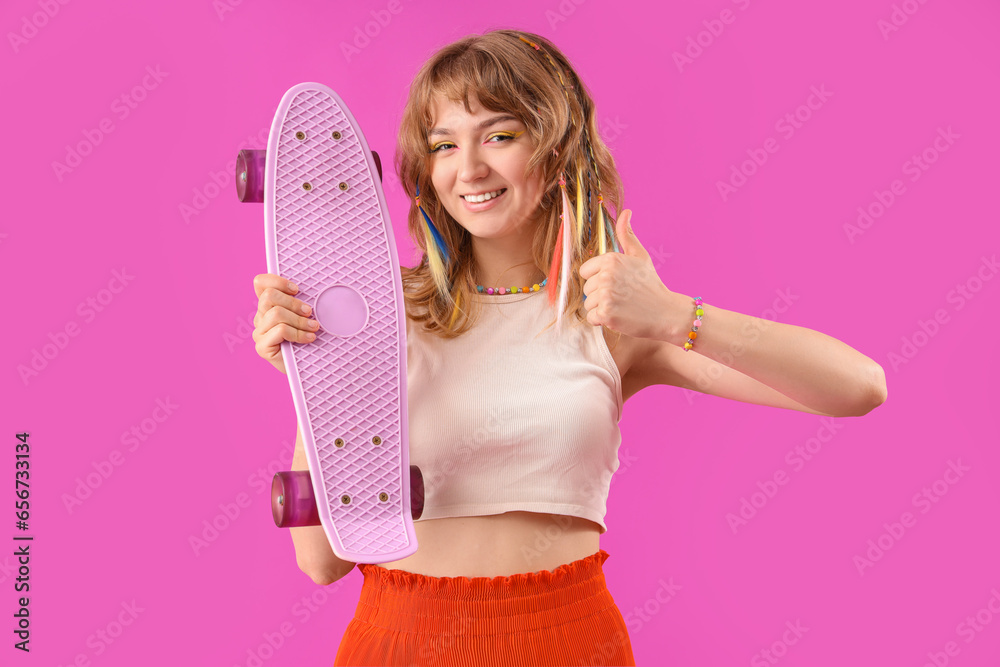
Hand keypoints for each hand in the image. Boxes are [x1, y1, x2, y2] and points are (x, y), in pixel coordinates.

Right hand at [251, 274, 319, 373]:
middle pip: (269, 296)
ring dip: (299, 320)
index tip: (297, 290)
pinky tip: (309, 338)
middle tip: (309, 312)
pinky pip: (280, 330)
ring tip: (313, 327)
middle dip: (294, 303)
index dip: (277, 281)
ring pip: (276, 314)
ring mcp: (259, 333)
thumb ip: (302, 302)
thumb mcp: (307, 315)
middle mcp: (260, 317)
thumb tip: (316, 289)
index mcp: (268, 306)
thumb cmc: (310, 337)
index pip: (260, 282)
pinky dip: (298, 333)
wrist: (311, 367)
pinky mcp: (262, 347)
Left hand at [579, 209, 683, 341]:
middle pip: (587, 289)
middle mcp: (606, 275)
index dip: (598, 279)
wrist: (667, 313)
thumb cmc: (651, 284)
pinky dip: (603, 320)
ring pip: (588, 304)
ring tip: (622, 306)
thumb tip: (626, 212)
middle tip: (623, 296)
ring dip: (602, 308)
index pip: (585, 271)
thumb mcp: (640, 257)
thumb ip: (627, 235)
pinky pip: (592, 318)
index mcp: (611, 259)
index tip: (616, 283)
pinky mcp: (606, 314)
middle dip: (601, 295)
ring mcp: (606, 295)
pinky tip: (619, 316)